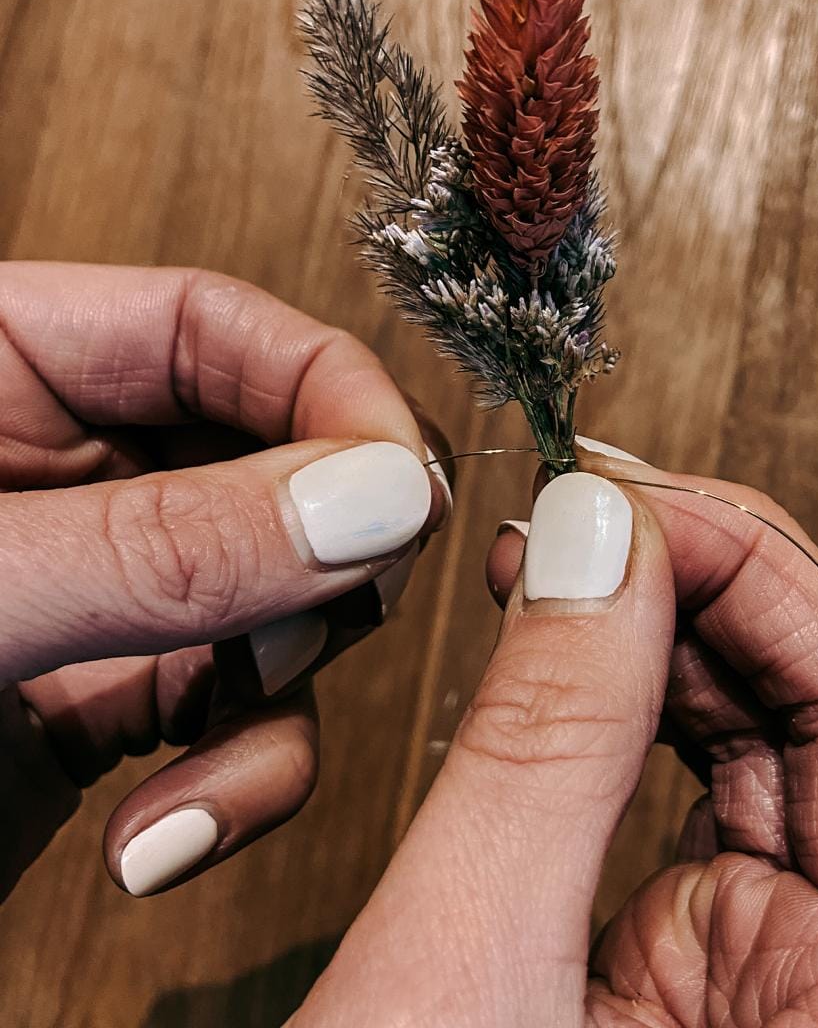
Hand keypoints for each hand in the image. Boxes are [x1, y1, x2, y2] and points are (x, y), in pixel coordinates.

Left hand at [0, 263, 448, 899]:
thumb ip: (165, 545)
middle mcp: (69, 468)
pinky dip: (241, 775)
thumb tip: (377, 497)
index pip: (224, 330)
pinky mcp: (116, 694)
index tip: (403, 489)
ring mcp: (103, 584)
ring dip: (278, 692)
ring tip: (206, 762)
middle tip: (329, 618)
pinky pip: (242, 710)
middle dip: (321, 557)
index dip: (333, 396)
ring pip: (283, 599)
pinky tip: (169, 832)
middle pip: (280, 463)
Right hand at [293, 450, 817, 1027]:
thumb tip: (603, 543)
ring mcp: (791, 986)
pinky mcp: (706, 956)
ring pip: (810, 740)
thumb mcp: (469, 993)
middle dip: (773, 592)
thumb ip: (549, 754)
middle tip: (640, 511)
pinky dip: (656, 674)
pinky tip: (589, 611)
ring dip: (705, 613)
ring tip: (591, 538)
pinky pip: (722, 773)